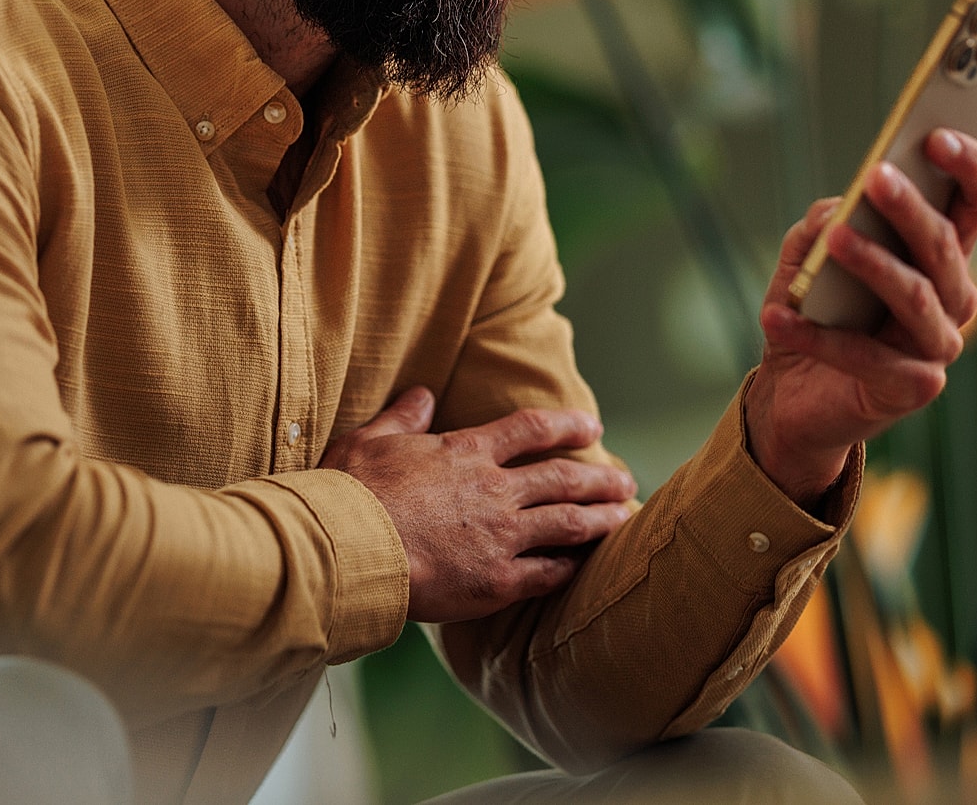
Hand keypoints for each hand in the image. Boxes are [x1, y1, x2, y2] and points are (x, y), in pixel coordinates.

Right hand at [319, 387, 635, 622]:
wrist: (350, 549)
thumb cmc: (353, 492)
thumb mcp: (371, 439)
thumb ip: (403, 417)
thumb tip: (421, 395)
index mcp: (468, 452)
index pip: (531, 429)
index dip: (567, 425)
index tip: (591, 427)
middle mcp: (495, 490)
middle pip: (563, 477)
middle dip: (599, 476)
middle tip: (625, 478)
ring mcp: (500, 537)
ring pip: (567, 523)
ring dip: (601, 518)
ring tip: (625, 515)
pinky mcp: (496, 582)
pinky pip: (547, 572)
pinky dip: (569, 566)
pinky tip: (583, 565)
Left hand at [748, 128, 976, 508]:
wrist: (790, 393)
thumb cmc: (813, 312)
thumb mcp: (805, 257)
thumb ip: (820, 226)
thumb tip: (839, 209)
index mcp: (937, 254)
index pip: (976, 202)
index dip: (968, 166)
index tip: (934, 136)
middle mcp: (951, 297)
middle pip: (946, 245)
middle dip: (911, 209)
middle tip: (878, 178)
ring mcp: (934, 346)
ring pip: (916, 297)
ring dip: (873, 264)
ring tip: (834, 241)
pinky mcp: (910, 389)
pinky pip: (865, 356)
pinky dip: (816, 335)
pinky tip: (774, 316)